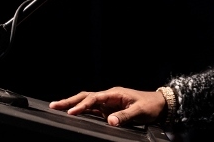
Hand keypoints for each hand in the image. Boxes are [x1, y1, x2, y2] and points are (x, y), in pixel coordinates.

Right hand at [49, 87, 164, 126]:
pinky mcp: (110, 108)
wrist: (159, 104)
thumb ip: (124, 116)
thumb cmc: (150, 105)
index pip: (94, 98)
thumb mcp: (139, 111)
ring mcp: (108, 102)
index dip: (82, 105)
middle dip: (69, 101)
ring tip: (58, 108)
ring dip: (73, 104)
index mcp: (115, 93)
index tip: (71, 112)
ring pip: (87, 102)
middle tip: (54, 105)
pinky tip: (73, 113)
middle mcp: (109, 96)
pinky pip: (93, 109)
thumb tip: (110, 121)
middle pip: (86, 97)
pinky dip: (81, 110)